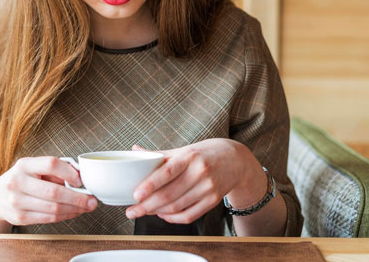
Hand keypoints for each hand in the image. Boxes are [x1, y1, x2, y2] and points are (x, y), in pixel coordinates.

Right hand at [0, 156, 97, 232]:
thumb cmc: (21, 179)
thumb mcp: (33, 168)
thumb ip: (54, 169)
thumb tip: (80, 174)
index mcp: (24, 165)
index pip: (50, 164)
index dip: (69, 172)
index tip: (80, 180)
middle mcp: (18, 182)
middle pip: (54, 192)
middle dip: (78, 198)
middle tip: (92, 200)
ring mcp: (17, 202)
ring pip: (53, 208)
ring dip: (74, 209)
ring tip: (86, 207)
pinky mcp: (20, 217)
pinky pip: (48, 218)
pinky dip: (65, 216)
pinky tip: (73, 212)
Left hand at [125, 139, 266, 224]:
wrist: (236, 160)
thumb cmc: (205, 153)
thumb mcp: (184, 150)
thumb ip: (160, 155)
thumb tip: (135, 151)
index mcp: (190, 157)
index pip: (167, 172)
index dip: (150, 185)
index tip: (135, 195)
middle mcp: (200, 173)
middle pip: (170, 194)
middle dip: (147, 206)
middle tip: (132, 211)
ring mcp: (208, 188)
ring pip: (178, 207)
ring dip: (157, 212)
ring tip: (143, 212)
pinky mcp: (213, 201)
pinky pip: (190, 215)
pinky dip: (173, 218)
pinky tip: (162, 215)